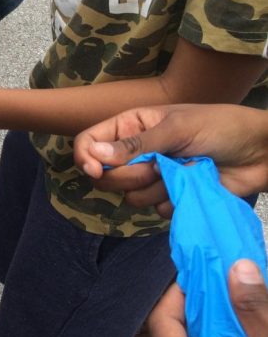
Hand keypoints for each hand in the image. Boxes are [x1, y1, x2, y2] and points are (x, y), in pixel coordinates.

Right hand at [74, 104, 267, 216]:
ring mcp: (153, 176)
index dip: (87, 158)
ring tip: (186, 171)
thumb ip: (135, 145)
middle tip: (160, 165)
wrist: (260, 152)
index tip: (96, 171)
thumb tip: (93, 155)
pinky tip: (194, 185)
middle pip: (107, 176)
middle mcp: (136, 153)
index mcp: (132, 126)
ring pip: (132, 196)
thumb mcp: (176, 128)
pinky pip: (156, 210)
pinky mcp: (170, 197)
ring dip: (158, 188)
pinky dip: (176, 201)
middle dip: (132, 175)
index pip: (90, 142)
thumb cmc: (221, 127)